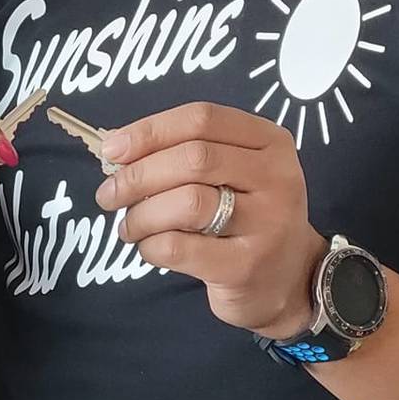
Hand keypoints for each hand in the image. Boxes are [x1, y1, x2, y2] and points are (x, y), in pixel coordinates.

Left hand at [96, 102, 324, 339]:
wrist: (289, 280)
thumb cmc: (247, 218)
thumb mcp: (234, 174)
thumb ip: (187, 154)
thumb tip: (118, 149)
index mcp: (270, 142)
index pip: (202, 119)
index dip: (150, 130)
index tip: (113, 148)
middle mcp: (276, 177)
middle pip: (193, 159)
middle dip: (138, 175)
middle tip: (109, 194)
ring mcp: (267, 224)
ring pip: (186, 202)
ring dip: (142, 213)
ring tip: (129, 226)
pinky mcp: (246, 266)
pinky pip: (180, 247)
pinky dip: (151, 245)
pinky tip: (148, 248)